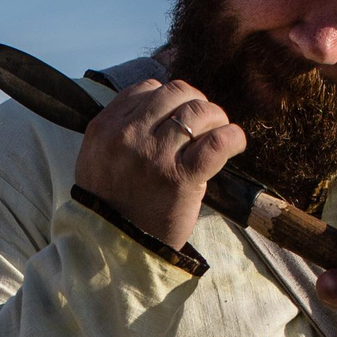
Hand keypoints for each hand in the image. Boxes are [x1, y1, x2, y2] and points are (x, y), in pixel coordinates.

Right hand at [71, 76, 244, 251]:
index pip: (147, 89)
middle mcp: (126, 136)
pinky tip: (235, 143)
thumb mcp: (100, 158)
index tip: (181, 117)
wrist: (117, 248)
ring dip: (216, 118)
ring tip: (220, 134)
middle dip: (197, 103)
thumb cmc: (116, 204)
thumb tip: (167, 106)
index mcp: (105, 128)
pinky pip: (216, 142)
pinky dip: (232, 137)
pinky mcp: (179, 177)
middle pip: (175, 93)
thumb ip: (123, 129)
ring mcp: (153, 155)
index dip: (171, 99)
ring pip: (198, 111)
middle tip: (207, 124)